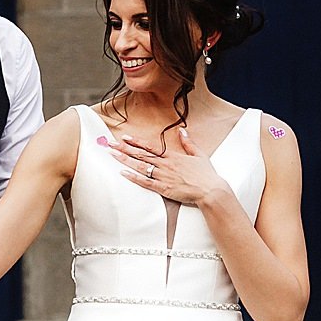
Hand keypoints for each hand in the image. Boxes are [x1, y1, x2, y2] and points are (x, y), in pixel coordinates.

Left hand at [108, 125, 224, 207]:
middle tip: (110, 144)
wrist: (210, 190)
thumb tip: (182, 130)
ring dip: (125, 160)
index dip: (136, 142)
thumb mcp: (199, 154)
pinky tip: (123, 173)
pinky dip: (133, 178)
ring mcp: (163, 176)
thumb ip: (188, 142)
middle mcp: (165, 165)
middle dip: (124, 148)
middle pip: (141, 155)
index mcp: (173, 156)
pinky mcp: (163, 188)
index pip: (150, 147)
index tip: (124, 137)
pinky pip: (145, 182)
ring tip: (112, 154)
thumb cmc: (206, 174)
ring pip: (140, 166)